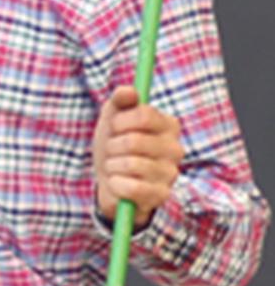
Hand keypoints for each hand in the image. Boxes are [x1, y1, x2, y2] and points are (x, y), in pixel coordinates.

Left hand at [93, 86, 181, 226]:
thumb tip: (128, 91)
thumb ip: (120, 101)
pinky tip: (117, 183)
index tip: (113, 127)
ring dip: (111, 166)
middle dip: (112, 146)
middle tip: (112, 150)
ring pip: (130, 164)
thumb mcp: (112, 119)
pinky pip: (132, 187)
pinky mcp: (161, 195)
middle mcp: (175, 148)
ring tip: (114, 167)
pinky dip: (115, 184)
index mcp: (168, 125)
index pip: (144, 115)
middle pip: (134, 141)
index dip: (120, 121)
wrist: (110, 182)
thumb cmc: (114, 145)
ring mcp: (170, 173)